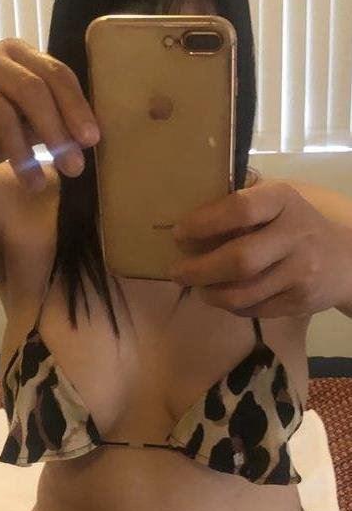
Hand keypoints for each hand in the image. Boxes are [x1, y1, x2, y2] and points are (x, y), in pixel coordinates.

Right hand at [0, 38, 99, 188]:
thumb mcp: (26, 126)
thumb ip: (52, 122)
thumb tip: (87, 138)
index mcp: (15, 51)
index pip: (55, 73)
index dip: (76, 107)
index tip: (90, 141)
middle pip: (30, 88)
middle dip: (55, 131)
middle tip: (72, 168)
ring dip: (20, 151)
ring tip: (33, 182)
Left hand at [168, 179, 351, 317]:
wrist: (345, 262)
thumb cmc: (296, 225)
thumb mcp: (277, 202)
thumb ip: (241, 201)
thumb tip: (188, 205)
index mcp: (284, 201)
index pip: (240, 209)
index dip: (204, 222)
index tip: (178, 233)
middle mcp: (295, 235)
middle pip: (239, 260)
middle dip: (199, 269)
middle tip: (176, 271)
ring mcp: (300, 272)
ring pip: (242, 293)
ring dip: (210, 292)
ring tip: (197, 286)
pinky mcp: (299, 302)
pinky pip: (252, 309)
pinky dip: (230, 305)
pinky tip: (222, 295)